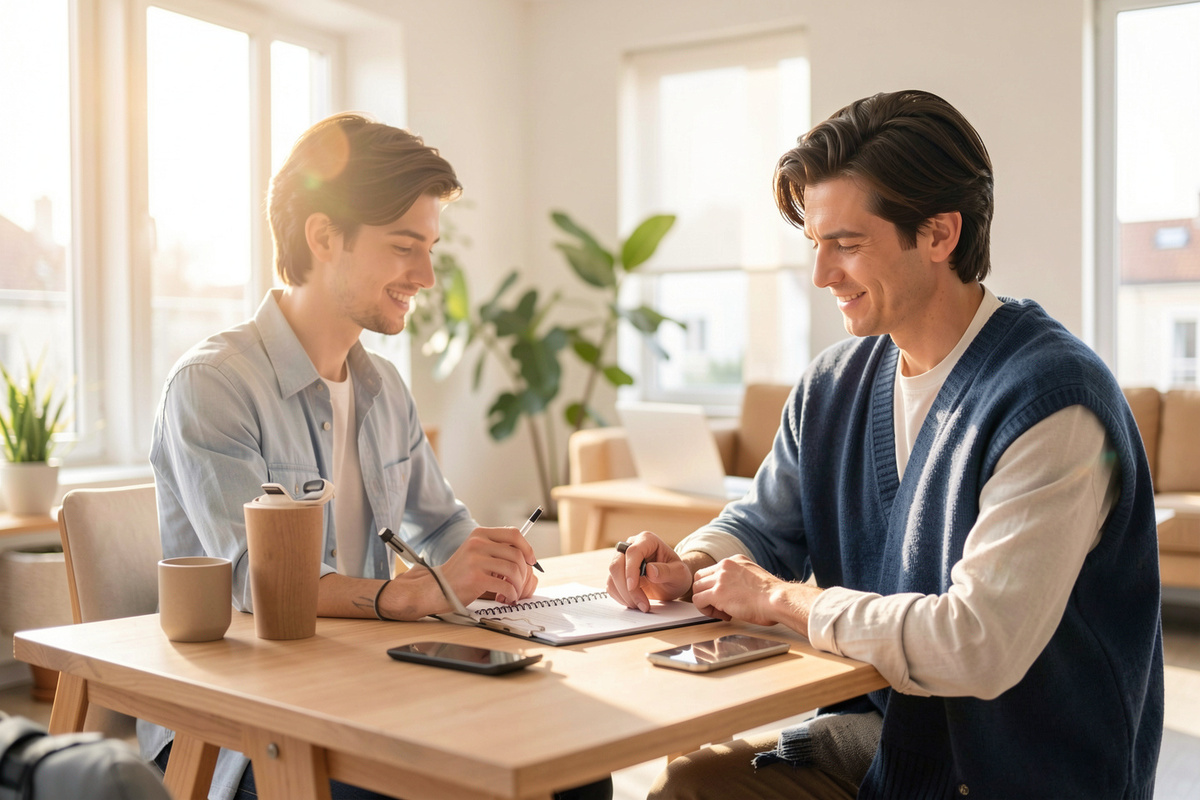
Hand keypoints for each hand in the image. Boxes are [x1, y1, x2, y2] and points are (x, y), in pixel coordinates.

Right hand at [438, 526, 538, 607]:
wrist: (436, 587)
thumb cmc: (461, 572)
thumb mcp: (476, 551)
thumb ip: (497, 548)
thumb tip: (526, 554)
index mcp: (480, 534)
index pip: (514, 534)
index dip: (527, 547)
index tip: (531, 560)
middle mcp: (478, 543)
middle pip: (516, 554)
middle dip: (524, 572)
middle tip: (521, 584)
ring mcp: (476, 560)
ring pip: (513, 570)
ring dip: (518, 585)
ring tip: (513, 593)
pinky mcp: (476, 578)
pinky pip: (505, 586)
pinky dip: (511, 594)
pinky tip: (507, 598)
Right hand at [606, 532, 694, 612]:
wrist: (672, 582)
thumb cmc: (676, 574)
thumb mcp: (679, 574)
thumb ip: (667, 571)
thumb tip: (650, 570)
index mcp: (647, 540)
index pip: (633, 551)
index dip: (630, 569)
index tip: (632, 587)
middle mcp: (631, 546)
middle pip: (617, 564)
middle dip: (627, 588)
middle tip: (642, 605)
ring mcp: (622, 559)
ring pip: (612, 576)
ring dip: (624, 595)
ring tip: (642, 606)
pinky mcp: (617, 573)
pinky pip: (611, 585)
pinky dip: (620, 597)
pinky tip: (635, 603)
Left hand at [691, 555, 815, 627]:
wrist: (777, 600)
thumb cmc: (773, 596)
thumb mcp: (755, 577)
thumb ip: (741, 579)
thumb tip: (736, 592)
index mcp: (735, 560)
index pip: (713, 571)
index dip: (716, 587)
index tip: (728, 598)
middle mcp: (725, 566)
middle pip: (700, 577)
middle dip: (706, 592)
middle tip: (720, 605)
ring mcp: (720, 578)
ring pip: (696, 588)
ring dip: (706, 602)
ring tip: (722, 611)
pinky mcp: (717, 593)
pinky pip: (698, 600)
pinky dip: (705, 610)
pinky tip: (722, 615)